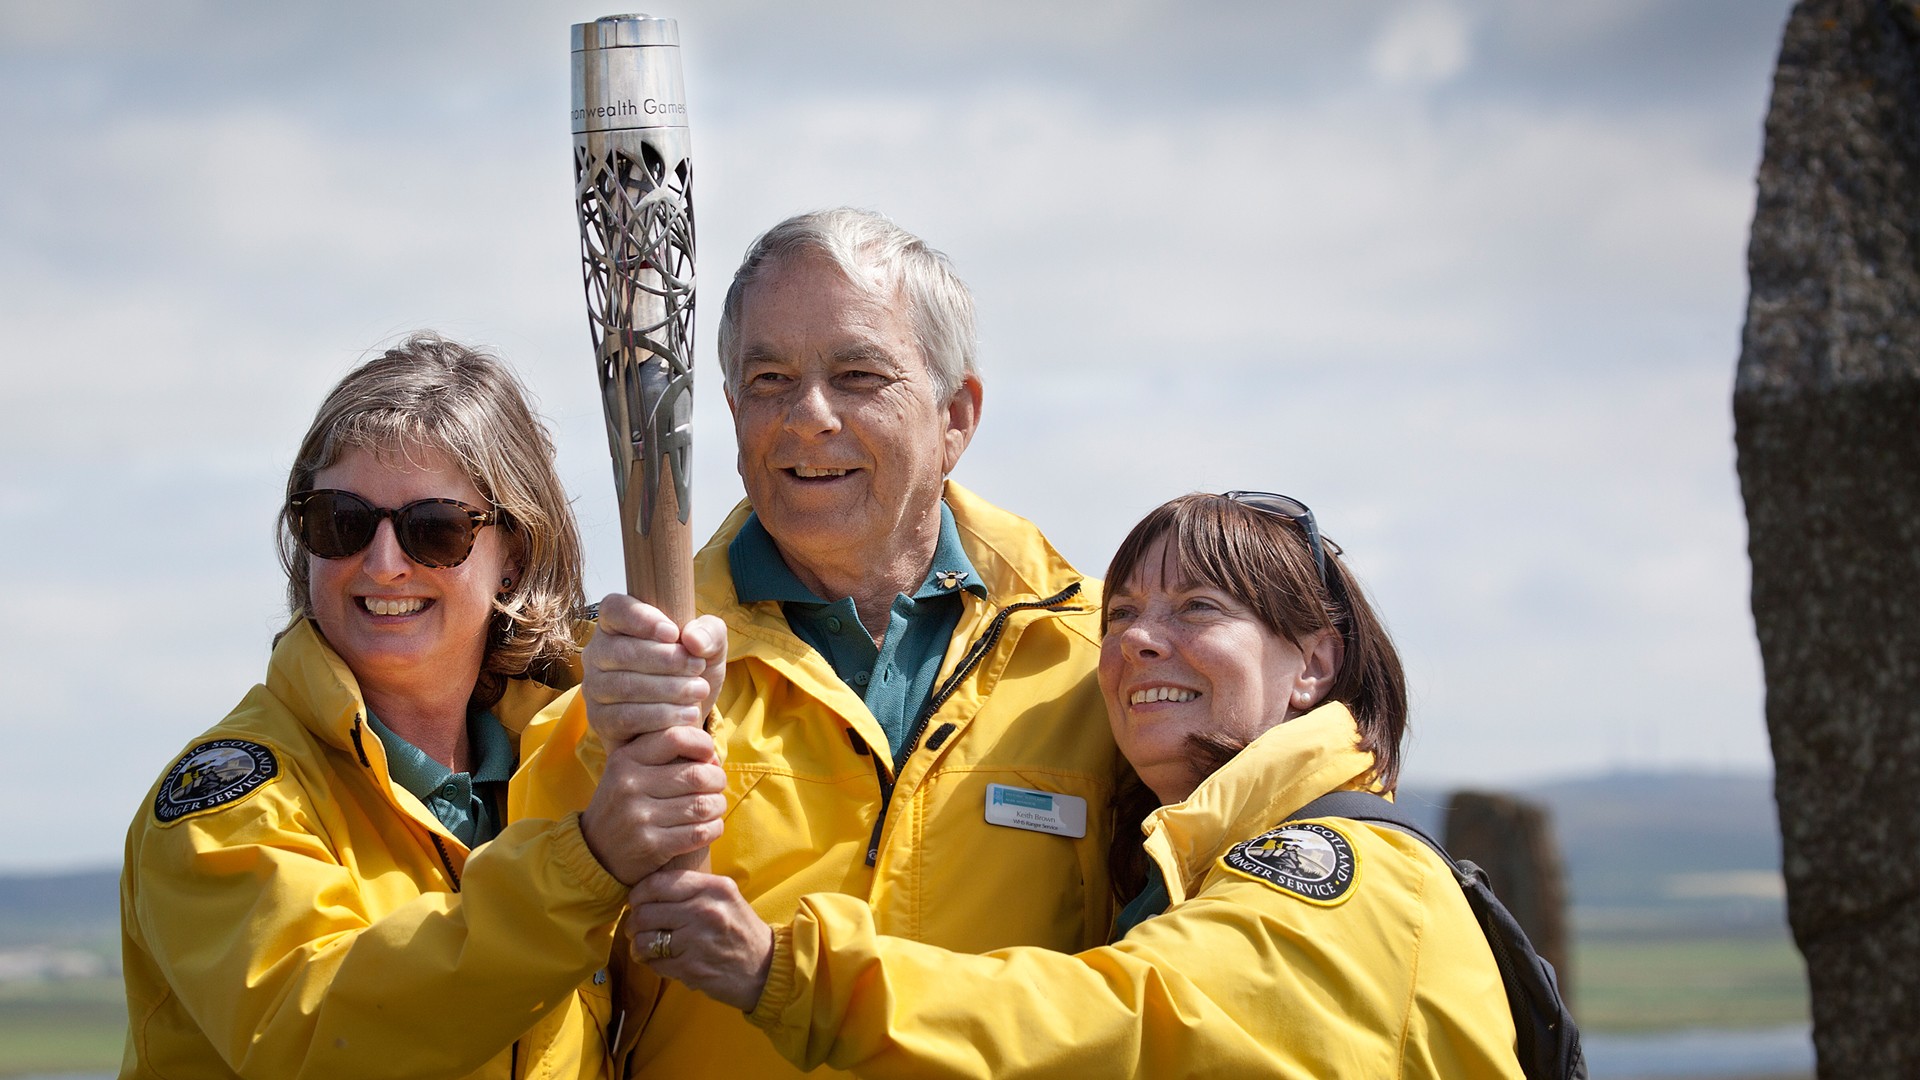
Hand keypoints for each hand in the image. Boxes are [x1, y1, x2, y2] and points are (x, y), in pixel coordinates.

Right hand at [580, 726, 725, 884]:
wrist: (595, 852)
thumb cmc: (625, 804)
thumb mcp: (629, 771)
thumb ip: (663, 756)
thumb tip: (713, 757)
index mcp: (625, 759)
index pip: (675, 737)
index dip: (702, 744)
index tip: (708, 756)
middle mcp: (629, 785)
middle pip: (697, 775)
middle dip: (717, 780)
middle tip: (717, 786)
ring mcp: (639, 816)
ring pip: (702, 805)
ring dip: (718, 806)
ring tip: (715, 806)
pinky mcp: (651, 845)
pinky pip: (699, 833)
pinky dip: (713, 828)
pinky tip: (710, 826)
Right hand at [585, 595, 727, 749]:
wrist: (686, 716)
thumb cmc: (690, 670)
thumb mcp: (709, 647)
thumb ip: (710, 633)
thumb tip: (693, 639)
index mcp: (617, 624)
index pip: (614, 609)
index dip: (642, 619)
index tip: (674, 633)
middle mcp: (598, 653)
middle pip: (621, 652)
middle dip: (666, 660)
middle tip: (697, 667)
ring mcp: (594, 688)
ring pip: (624, 686)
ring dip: (668, 689)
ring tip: (698, 690)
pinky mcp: (600, 720)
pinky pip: (625, 717)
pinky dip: (661, 716)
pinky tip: (687, 713)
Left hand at [628, 869, 773, 1012]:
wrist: (764, 969)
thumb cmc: (740, 930)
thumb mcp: (725, 897)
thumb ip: (693, 888)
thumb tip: (648, 888)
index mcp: (713, 888)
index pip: (658, 883)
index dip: (638, 893)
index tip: (636, 901)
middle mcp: (705, 911)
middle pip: (645, 912)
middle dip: (633, 922)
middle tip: (636, 927)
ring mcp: (697, 941)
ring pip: (645, 940)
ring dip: (638, 945)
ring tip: (643, 946)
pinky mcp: (692, 968)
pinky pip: (655, 963)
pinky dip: (651, 963)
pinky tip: (660, 961)